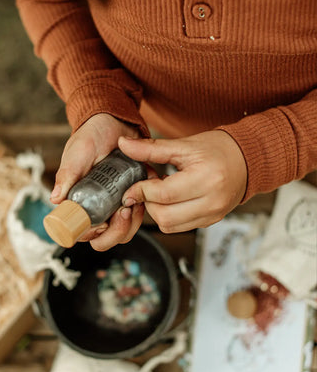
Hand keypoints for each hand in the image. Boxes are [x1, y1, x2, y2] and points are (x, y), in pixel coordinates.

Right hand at [50, 113, 144, 250]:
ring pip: (125, 230)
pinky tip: (142, 195)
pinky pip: (141, 214)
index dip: (92, 234)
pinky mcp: (134, 195)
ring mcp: (116, 203)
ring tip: (132, 203)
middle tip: (121, 213)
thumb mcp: (76, 155)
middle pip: (106, 237)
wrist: (113, 122)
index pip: (83, 232)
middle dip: (115, 232)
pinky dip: (143, 209)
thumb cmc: (90, 138)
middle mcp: (97, 207)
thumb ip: (67, 175)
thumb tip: (55, 199)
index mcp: (79, 202)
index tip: (102, 224)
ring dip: (131, 223)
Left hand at [119, 130, 246, 232]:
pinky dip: (168, 216)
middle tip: (147, 186)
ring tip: (159, 192)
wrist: (247, 159)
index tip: (131, 186)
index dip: (141, 191)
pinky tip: (170, 200)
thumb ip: (151, 148)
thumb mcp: (184, 145)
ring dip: (156, 211)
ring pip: (169, 226)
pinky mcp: (211, 221)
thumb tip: (123, 144)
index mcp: (207, 179)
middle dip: (148, 202)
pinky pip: (180, 227)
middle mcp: (212, 202)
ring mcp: (213, 215)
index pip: (164, 194)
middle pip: (164, 216)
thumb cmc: (217, 149)